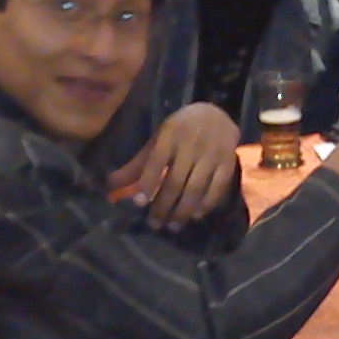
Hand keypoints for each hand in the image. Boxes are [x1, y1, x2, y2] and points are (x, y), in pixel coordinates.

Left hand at [107, 103, 239, 228]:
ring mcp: (211, 154)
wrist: (216, 113)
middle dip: (163, 205)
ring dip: (183, 210)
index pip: (156, 162)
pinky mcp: (227, 162)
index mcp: (170, 135)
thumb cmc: (180, 130)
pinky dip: (206, 204)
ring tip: (172, 225)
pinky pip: (217, 188)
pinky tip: (196, 215)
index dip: (147, 183)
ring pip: (196, 188)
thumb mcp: (157, 140)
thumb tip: (110, 185)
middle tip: (154, 224)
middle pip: (176, 181)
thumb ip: (137, 164)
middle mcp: (191, 145)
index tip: (139, 203)